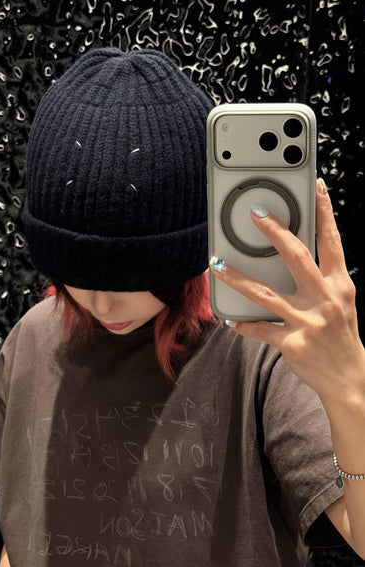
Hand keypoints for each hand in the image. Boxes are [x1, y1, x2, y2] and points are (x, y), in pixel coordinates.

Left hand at [210, 179, 364, 401]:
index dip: (325, 212)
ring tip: (217, 265)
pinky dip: (244, 325)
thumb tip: (296, 254)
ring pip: (265, 294)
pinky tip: (230, 321)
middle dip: (275, 231)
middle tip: (256, 213)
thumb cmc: (341, 336)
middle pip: (296, 257)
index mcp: (339, 285)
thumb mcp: (341, 302)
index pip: (332, 241)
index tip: (316, 187)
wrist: (349, 379)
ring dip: (237, 278)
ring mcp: (307, 322)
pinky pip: (260, 330)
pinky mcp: (291, 343)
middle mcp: (325, 299)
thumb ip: (323, 279)